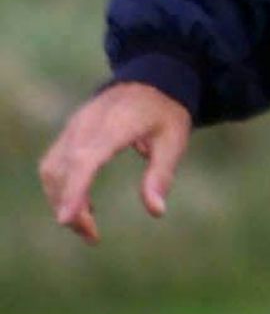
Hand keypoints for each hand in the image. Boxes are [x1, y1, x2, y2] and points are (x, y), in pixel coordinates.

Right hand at [39, 82, 191, 243]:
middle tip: (92, 235)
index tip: (66, 219)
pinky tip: (83, 204)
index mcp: (116, 124)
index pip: (87, 159)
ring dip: (62, 200)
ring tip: (88, 225)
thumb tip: (156, 211)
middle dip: (71, 207)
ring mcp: (75, 126)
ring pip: (52, 169)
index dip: (75, 190)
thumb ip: (161, 174)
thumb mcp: (174, 140)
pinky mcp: (70, 131)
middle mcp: (88, 124)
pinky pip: (54, 162)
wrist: (151, 77)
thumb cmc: (165, 111)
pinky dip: (61, 187)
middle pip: (64, 170)